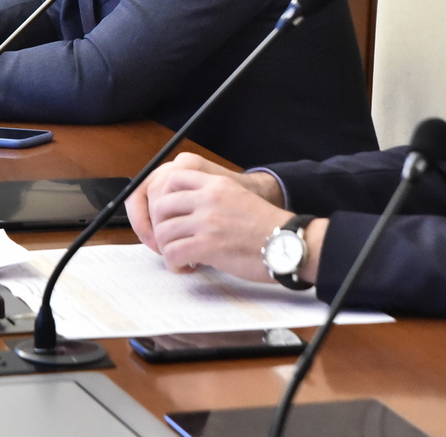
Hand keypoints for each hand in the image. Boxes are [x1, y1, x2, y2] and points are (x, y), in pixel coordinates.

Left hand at [130, 155, 297, 280]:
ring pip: (163, 232)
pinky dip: (174, 264)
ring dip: (166, 248)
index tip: (166, 215)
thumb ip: (209, 199)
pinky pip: (173, 253)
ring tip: (179, 257)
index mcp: (216, 183)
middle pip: (160, 205)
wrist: (287, 244)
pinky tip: (186, 267)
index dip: (162, 198)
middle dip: (158, 226)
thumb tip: (180, 214)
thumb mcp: (235, 197)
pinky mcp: (208, 245)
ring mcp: (208, 220)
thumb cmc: (265, 227)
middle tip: (168, 240)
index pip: (172, 178)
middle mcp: (209, 198)